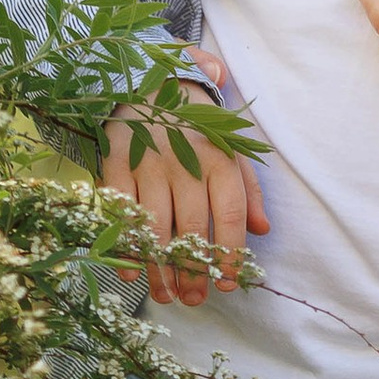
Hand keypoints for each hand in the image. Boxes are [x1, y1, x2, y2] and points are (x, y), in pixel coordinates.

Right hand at [101, 51, 267, 307]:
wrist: (148, 77)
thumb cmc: (197, 123)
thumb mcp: (232, 147)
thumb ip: (249, 189)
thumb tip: (263, 231)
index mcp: (220, 158)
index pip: (230, 216)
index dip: (229, 254)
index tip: (227, 283)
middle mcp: (186, 162)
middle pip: (192, 228)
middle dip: (194, 271)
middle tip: (195, 300)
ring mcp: (148, 162)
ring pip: (156, 226)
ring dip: (160, 268)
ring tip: (167, 296)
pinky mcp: (116, 161)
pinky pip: (120, 211)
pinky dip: (125, 245)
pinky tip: (131, 271)